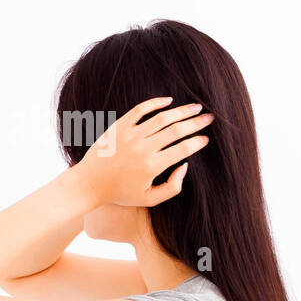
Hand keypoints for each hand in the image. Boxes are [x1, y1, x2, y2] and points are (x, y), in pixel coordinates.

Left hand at [71, 97, 212, 206]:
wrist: (89, 183)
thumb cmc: (121, 193)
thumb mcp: (150, 199)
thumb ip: (173, 187)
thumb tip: (185, 166)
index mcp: (153, 166)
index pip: (183, 149)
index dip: (198, 142)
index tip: (207, 139)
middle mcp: (143, 148)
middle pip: (177, 130)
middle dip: (196, 123)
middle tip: (210, 118)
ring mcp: (130, 135)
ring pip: (162, 118)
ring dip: (182, 111)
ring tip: (195, 107)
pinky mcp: (119, 126)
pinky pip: (140, 110)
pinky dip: (155, 103)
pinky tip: (168, 100)